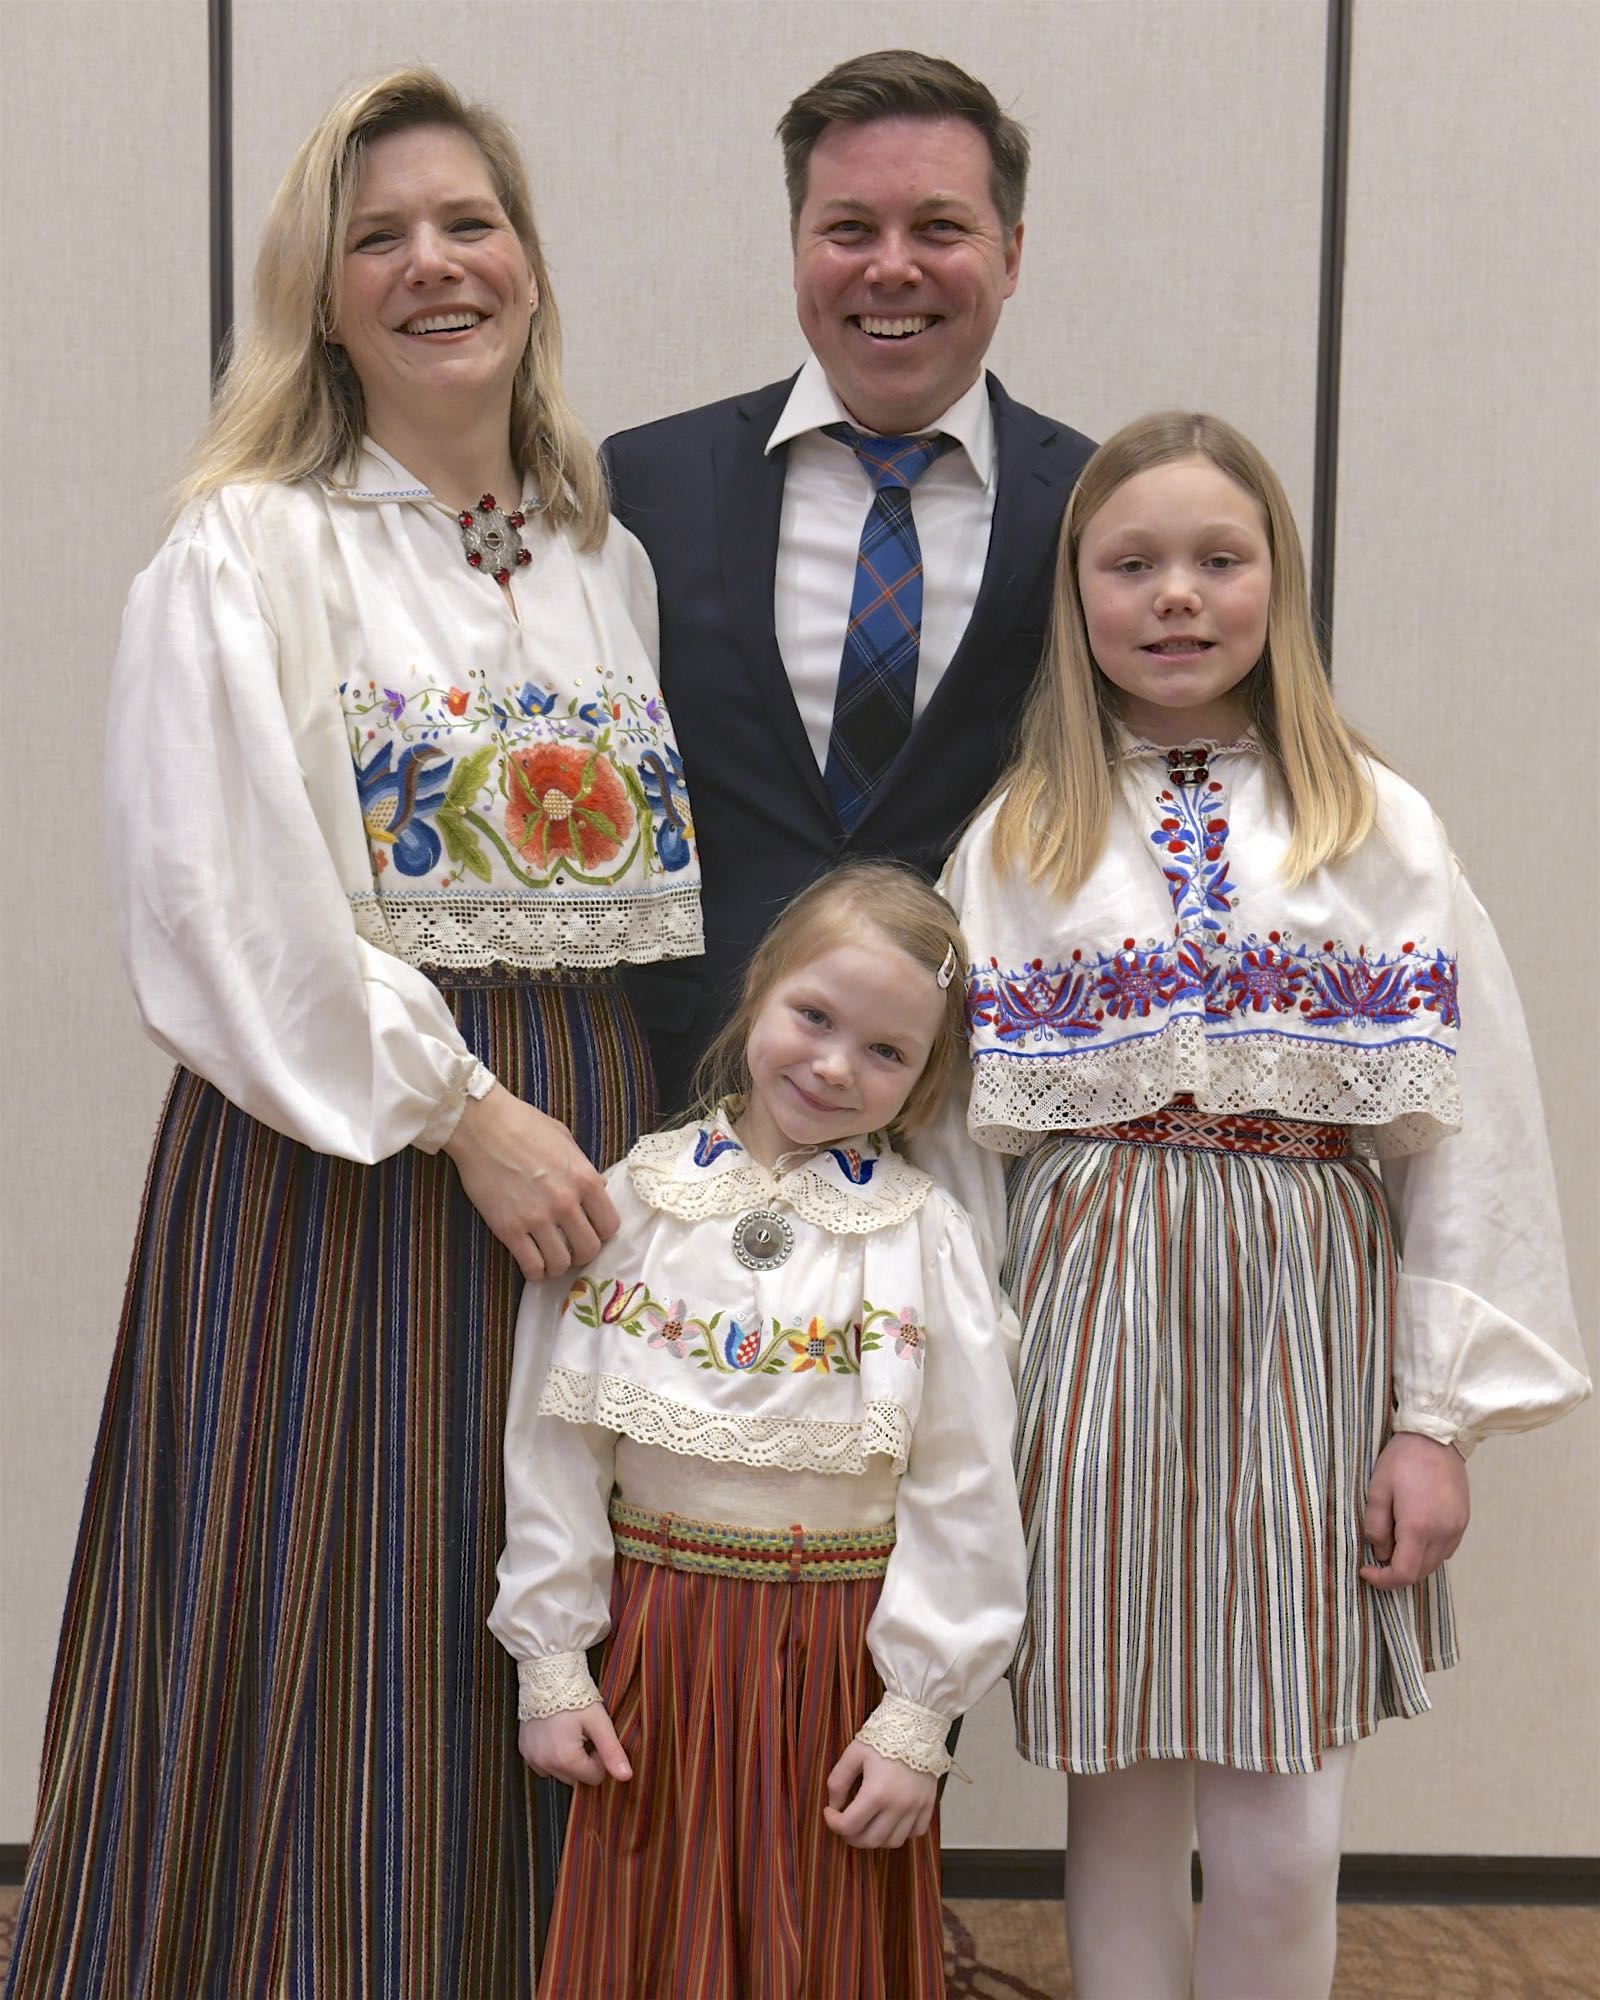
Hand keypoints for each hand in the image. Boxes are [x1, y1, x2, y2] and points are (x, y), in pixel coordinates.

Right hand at [444, 1084, 619, 1280]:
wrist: (481, 1125)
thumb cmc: (524, 1125)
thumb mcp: (566, 1141)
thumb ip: (583, 1170)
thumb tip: (598, 1191)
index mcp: (585, 1179)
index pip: (610, 1226)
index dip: (601, 1233)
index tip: (590, 1232)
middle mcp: (566, 1202)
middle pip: (588, 1250)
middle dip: (581, 1254)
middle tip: (570, 1249)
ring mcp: (537, 1218)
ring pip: (561, 1263)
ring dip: (558, 1266)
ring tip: (551, 1260)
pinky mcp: (509, 1229)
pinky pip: (532, 1266)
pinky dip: (535, 1272)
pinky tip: (533, 1265)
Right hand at [518, 1703, 631, 1786]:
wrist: (546, 1675)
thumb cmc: (574, 1695)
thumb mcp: (598, 1721)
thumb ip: (612, 1751)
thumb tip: (626, 1777)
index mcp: (565, 1759)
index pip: (594, 1777)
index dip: (600, 1758)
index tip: (596, 1736)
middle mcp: (545, 1764)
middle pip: (576, 1778)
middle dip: (584, 1761)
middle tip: (584, 1733)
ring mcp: (531, 1759)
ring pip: (560, 1773)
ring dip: (568, 1760)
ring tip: (570, 1733)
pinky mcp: (524, 1751)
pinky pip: (544, 1765)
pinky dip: (552, 1756)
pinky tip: (556, 1735)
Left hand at [823, 1741, 936, 1849]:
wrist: (917, 1724)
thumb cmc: (884, 1737)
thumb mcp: (854, 1753)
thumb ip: (838, 1781)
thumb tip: (834, 1805)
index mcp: (876, 1793)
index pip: (849, 1826)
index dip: (833, 1823)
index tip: (830, 1812)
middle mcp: (898, 1806)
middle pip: (870, 1840)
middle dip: (852, 1836)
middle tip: (846, 1823)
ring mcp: (916, 1808)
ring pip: (893, 1842)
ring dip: (876, 1838)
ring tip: (868, 1823)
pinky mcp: (929, 1805)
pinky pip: (916, 1833)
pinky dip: (902, 1832)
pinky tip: (892, 1820)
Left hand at [1360, 1431, 1469, 1589]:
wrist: (1437, 1437)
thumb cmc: (1402, 1460)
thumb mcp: (1377, 1490)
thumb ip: (1376, 1527)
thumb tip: (1381, 1553)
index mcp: (1419, 1528)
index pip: (1403, 1573)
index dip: (1383, 1580)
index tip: (1366, 1571)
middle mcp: (1443, 1534)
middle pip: (1420, 1573)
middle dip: (1396, 1572)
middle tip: (1377, 1556)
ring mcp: (1457, 1529)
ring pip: (1434, 1564)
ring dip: (1413, 1562)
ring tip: (1394, 1540)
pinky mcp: (1463, 1522)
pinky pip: (1445, 1550)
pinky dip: (1428, 1552)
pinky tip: (1414, 1534)